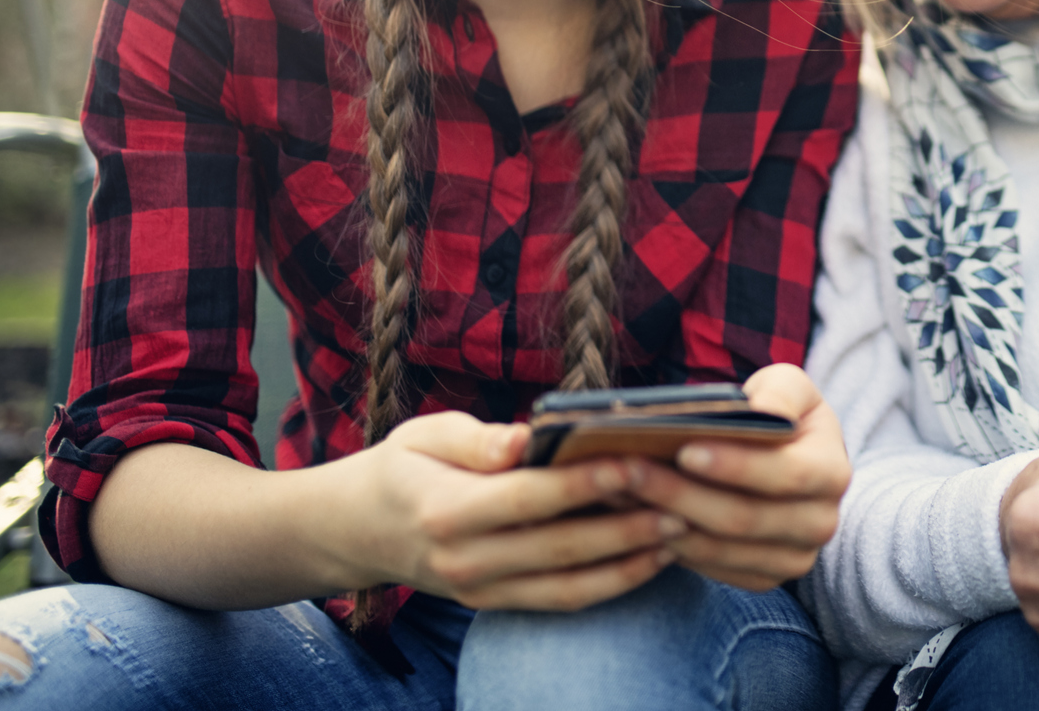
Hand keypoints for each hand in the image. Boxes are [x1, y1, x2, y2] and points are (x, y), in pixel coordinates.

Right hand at [356, 410, 686, 610]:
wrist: (357, 530)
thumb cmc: (403, 467)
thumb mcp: (425, 435)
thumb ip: (478, 439)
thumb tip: (527, 437)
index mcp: (445, 509)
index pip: (527, 498)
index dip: (583, 482)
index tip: (635, 462)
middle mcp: (463, 560)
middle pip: (558, 547)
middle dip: (625, 526)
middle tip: (681, 501)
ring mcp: (480, 590)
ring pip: (567, 585)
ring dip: (629, 562)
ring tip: (679, 532)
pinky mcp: (495, 604)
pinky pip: (560, 602)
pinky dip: (609, 585)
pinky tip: (649, 560)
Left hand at [624, 364, 851, 590]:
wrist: (789, 458)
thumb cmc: (783, 413)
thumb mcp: (789, 386)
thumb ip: (780, 392)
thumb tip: (761, 413)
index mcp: (832, 472)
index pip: (786, 475)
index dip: (735, 465)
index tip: (684, 450)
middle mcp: (820, 523)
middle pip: (743, 518)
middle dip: (681, 494)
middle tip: (629, 470)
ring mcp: (793, 559)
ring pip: (719, 548)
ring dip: (663, 521)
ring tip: (618, 489)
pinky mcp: (763, 578)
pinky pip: (710, 568)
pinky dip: (668, 543)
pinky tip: (633, 515)